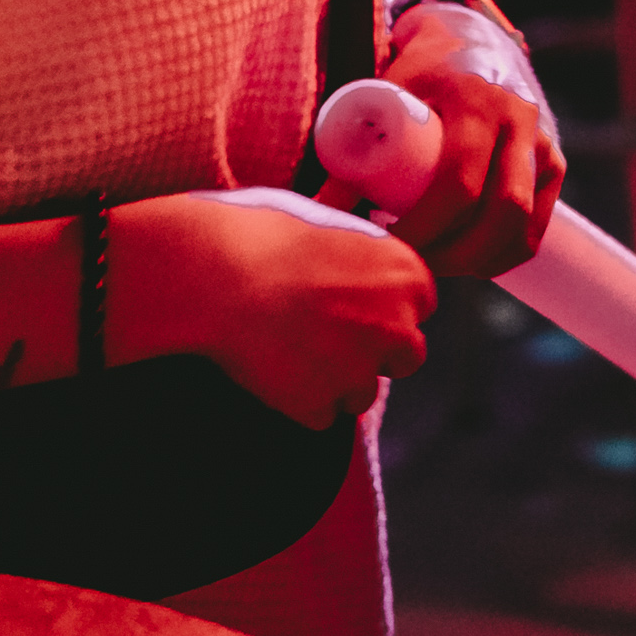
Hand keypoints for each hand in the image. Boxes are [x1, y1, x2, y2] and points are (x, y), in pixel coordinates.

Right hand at [112, 190, 434, 429]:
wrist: (213, 273)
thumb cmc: (261, 234)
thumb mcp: (326, 219)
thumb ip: (360, 247)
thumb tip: (362, 245)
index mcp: (406, 273)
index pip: (422, 306)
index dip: (388, 309)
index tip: (357, 305)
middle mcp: (397, 325)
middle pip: (407, 357)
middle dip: (375, 352)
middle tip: (328, 336)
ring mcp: (360, 370)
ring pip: (362, 393)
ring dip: (335, 382)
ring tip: (290, 351)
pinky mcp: (321, 404)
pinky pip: (320, 415)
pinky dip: (300, 402)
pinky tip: (272, 369)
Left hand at [328, 0, 566, 276]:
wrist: (472, 37)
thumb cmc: (417, 72)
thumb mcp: (383, 92)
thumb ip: (354, 146)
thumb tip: (322, 210)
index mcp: (475, 99)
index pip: (459, 183)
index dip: (424, 228)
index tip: (386, 244)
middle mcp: (519, 118)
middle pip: (502, 212)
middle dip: (453, 255)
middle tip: (409, 264)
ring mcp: (543, 141)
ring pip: (522, 226)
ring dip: (477, 261)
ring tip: (433, 263)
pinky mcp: (553, 162)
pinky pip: (535, 229)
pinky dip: (502, 255)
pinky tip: (466, 260)